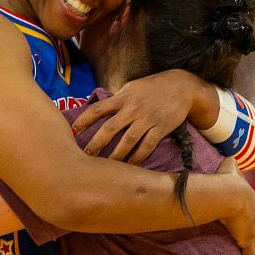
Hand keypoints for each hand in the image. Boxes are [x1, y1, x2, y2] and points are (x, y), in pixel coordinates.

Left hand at [72, 70, 209, 164]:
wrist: (182, 86)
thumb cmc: (154, 87)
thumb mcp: (133, 87)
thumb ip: (118, 99)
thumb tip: (101, 111)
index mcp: (123, 98)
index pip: (98, 109)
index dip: (83, 120)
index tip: (72, 131)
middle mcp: (132, 109)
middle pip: (109, 128)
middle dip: (95, 143)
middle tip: (85, 157)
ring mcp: (147, 119)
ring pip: (127, 141)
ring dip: (115, 156)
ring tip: (105, 167)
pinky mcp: (161, 128)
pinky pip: (147, 146)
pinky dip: (137, 158)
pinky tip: (130, 167)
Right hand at [216, 157, 254, 254]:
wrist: (230, 192)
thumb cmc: (227, 178)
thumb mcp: (229, 166)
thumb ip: (230, 161)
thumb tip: (229, 153)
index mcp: (250, 199)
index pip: (250, 211)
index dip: (247, 218)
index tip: (243, 222)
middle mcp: (254, 214)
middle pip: (254, 229)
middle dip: (252, 236)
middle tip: (246, 244)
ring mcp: (252, 227)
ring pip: (253, 244)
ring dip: (250, 251)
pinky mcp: (247, 239)